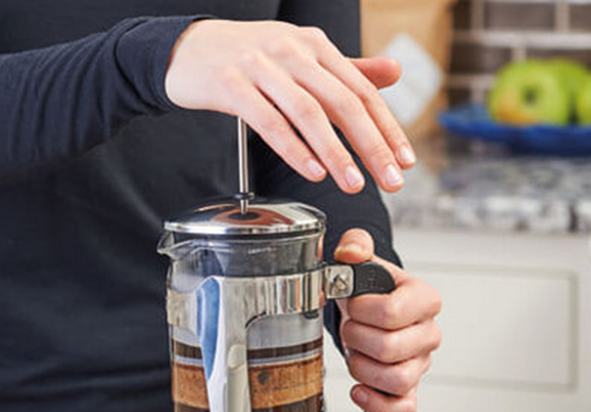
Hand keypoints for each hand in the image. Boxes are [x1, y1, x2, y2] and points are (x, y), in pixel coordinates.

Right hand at [165, 20, 415, 194]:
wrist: (188, 48)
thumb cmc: (248, 58)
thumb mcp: (301, 56)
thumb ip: (347, 69)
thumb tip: (395, 72)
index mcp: (315, 46)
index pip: (363, 90)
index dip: (388, 127)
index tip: (404, 161)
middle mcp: (293, 51)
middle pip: (344, 102)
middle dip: (372, 146)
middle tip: (391, 181)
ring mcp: (261, 66)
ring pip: (308, 113)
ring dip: (336, 153)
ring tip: (354, 185)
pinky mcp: (231, 85)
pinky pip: (268, 121)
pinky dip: (293, 149)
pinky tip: (312, 172)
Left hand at [334, 229, 441, 411]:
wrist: (367, 312)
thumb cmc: (367, 291)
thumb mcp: (360, 262)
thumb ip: (355, 245)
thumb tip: (350, 251)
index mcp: (424, 299)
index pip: (392, 312)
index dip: (361, 311)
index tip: (353, 303)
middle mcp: (428, 334)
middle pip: (390, 348)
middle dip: (356, 338)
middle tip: (350, 327)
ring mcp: (420, 365)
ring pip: (395, 380)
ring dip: (361, 368)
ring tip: (354, 352)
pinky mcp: (408, 390)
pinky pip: (403, 410)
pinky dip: (377, 404)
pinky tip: (358, 390)